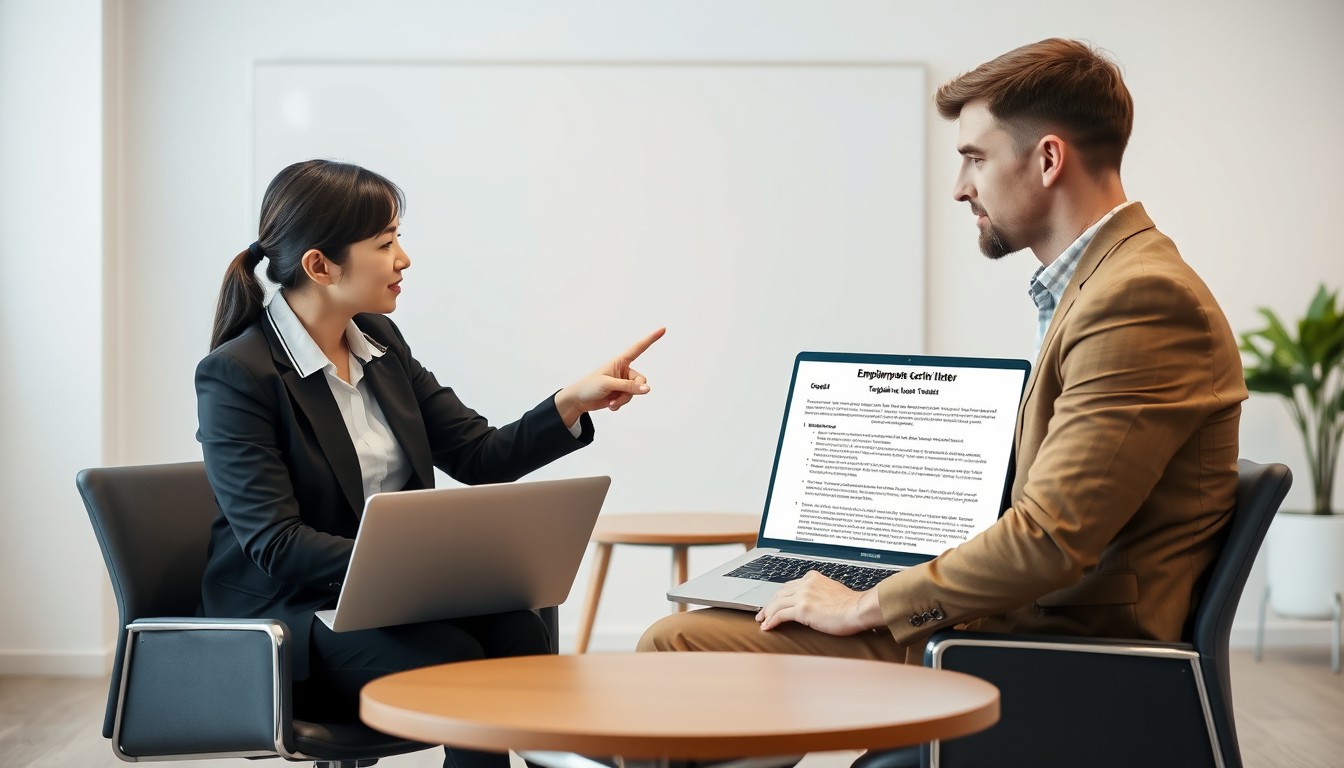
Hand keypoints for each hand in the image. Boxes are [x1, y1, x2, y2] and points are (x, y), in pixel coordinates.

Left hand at [554, 327, 665, 425]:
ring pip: (635, 392)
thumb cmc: (589, 387)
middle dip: (633, 391)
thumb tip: (647, 389)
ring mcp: (623, 383)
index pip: (638, 348)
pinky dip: (621, 404)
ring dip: (623, 399)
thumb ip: (628, 387)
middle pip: (641, 380)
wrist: (578, 401)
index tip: (663, 329)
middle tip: (618, 396)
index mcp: (619, 361)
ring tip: (611, 402)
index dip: (651, 339)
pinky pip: (630, 399)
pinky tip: (610, 405)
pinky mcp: (621, 393)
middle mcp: (624, 371)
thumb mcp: (608, 384)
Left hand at [755, 571, 882, 635]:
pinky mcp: (802, 609)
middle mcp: (806, 584)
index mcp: (813, 578)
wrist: (858, 609)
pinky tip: (767, 627)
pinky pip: (780, 615)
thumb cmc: (851, 605)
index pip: (789, 586)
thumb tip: (816, 601)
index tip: (774, 603)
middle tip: (762, 613)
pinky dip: (771, 621)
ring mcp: (803, 595)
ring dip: (767, 613)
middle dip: (769, 603)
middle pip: (780, 593)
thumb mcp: (833, 590)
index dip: (779, 595)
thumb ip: (821, 592)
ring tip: (762, 621)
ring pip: (777, 603)